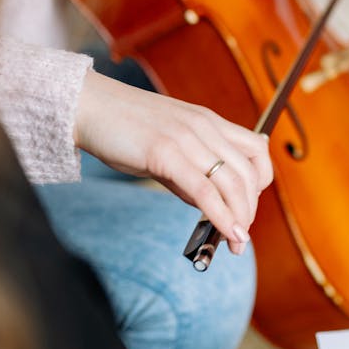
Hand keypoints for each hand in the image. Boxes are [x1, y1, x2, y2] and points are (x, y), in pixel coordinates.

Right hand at [75, 70, 272, 254]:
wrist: (87, 106)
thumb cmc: (123, 128)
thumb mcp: (168, 146)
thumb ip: (189, 173)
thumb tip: (208, 205)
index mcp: (209, 121)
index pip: (257, 151)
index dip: (261, 183)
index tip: (248, 206)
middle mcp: (205, 127)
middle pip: (249, 173)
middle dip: (250, 210)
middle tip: (241, 235)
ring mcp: (187, 138)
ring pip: (233, 183)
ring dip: (240, 218)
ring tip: (237, 242)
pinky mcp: (166, 153)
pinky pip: (205, 190)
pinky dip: (221, 215)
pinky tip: (226, 232)